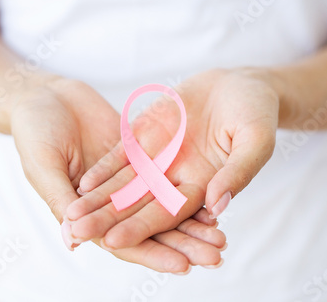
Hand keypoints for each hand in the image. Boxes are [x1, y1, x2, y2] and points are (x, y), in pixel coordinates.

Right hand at [9, 78, 225, 271]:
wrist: (43, 96)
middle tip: (216, 255)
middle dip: (183, 244)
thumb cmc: (33, 131)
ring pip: (164, 203)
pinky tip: (212, 194)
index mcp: (86, 212)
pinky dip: (187, 183)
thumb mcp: (43, 165)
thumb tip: (74, 240)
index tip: (184, 266)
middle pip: (152, 227)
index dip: (153, 253)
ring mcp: (126, 178)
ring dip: (192, 221)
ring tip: (221, 234)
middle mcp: (111, 200)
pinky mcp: (138, 155)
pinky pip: (165, 173)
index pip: (125, 240)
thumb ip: (60, 199)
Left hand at [66, 68, 278, 250]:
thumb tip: (218, 205)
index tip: (114, 241)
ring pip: (124, 183)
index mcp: (203, 185)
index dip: (141, 227)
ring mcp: (159, 157)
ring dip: (97, 199)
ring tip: (70, 214)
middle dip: (107, 219)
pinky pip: (122, 155)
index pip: (167, 213)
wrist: (241, 85)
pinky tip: (82, 182)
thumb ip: (238, 172)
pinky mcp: (148, 136)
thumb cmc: (256, 113)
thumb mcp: (256, 140)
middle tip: (77, 233)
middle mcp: (176, 177)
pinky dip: (103, 169)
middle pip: (138, 204)